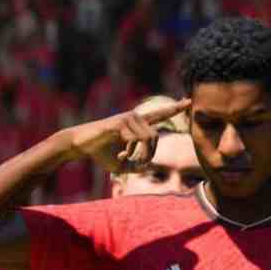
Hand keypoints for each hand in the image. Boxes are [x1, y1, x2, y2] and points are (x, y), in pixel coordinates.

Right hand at [64, 98, 190, 170]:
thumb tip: (148, 168)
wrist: (81, 145)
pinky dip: (130, 152)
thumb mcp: (121, 165)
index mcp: (137, 124)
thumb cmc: (101, 154)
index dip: (175, 108)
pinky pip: (136, 140)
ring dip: (140, 155)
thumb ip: (136, 166)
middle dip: (149, 155)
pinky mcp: (121, 122)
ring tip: (125, 158)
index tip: (188, 101)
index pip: (160, 115)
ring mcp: (128, 118)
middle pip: (155, 137)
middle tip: (137, 164)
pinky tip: (119, 154)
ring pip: (148, 139)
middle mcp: (135, 117)